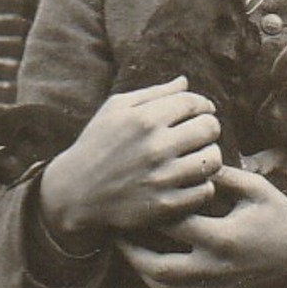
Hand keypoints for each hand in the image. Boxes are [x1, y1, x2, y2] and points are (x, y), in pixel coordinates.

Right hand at [38, 77, 222, 250]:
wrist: (73, 193)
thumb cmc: (97, 144)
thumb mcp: (116, 110)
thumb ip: (154, 93)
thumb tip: (185, 81)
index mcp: (144, 119)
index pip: (194, 103)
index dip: (203, 106)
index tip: (201, 113)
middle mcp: (155, 147)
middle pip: (210, 128)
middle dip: (208, 129)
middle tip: (198, 136)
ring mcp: (160, 178)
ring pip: (212, 160)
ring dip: (208, 157)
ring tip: (197, 158)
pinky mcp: (164, 205)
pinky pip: (205, 191)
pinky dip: (202, 185)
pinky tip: (189, 181)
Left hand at [116, 166, 286, 287]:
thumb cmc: (282, 217)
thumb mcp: (255, 189)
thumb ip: (222, 176)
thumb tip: (191, 158)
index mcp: (223, 238)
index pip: (173, 224)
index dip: (151, 209)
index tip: (135, 196)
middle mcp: (215, 268)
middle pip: (157, 265)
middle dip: (132, 249)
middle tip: (117, 229)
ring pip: (163, 287)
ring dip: (141, 269)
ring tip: (127, 249)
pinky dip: (159, 283)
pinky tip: (150, 266)